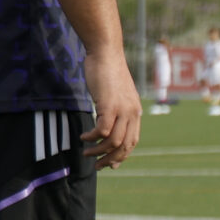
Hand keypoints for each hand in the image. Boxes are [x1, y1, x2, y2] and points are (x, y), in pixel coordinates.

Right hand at [81, 48, 141, 168]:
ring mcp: (123, 110)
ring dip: (99, 151)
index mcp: (135, 112)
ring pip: (113, 142)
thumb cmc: (108, 72)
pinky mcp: (110, 106)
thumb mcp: (116, 95)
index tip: (109, 164)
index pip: (132, 141)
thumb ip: (116, 111)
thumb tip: (108, 128)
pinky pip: (102, 131)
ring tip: (86, 152)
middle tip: (97, 166)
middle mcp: (133, 113)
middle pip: (124, 146)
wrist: (106, 53)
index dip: (121, 156)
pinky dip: (92, 138)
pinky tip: (83, 137)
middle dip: (110, 160)